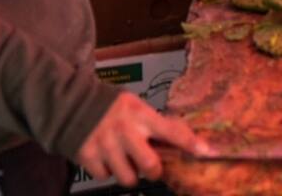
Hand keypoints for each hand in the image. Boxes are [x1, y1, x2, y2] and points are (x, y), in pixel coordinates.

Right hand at [77, 92, 206, 187]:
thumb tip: (185, 141)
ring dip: (129, 173)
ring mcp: (106, 145)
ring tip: (124, 160)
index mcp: (142, 115)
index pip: (172, 130)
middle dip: (154, 171)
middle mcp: (126, 130)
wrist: (75, 104)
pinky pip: (104, 177)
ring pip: (128, 177)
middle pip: (150, 165)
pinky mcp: (87, 156)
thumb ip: (156, 124)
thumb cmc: (114, 108)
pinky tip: (106, 158)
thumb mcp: (138, 108)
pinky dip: (106, 172)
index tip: (206, 152)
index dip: (190, 143)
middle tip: (151, 166)